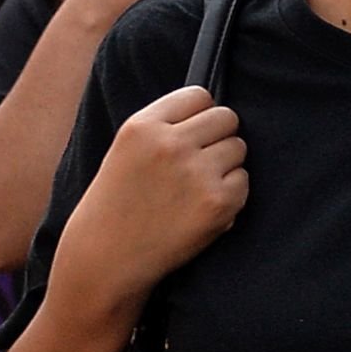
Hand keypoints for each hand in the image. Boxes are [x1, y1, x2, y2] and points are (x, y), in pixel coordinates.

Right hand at [69, 84, 247, 301]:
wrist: (106, 255)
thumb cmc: (118, 202)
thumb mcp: (128, 150)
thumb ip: (165, 127)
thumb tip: (213, 109)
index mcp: (143, 125)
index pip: (199, 95)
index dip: (201, 114)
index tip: (194, 131)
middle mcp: (171, 144)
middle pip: (227, 118)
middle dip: (219, 137)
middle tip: (199, 161)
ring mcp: (197, 172)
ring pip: (239, 148)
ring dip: (226, 165)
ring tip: (195, 187)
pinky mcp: (218, 202)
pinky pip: (244, 182)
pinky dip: (231, 194)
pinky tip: (202, 207)